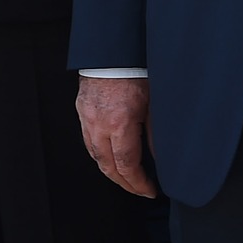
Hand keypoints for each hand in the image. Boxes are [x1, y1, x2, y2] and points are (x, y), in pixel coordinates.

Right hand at [76, 75, 158, 197]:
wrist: (113, 51)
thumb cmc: (137, 71)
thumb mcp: (155, 104)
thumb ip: (155, 133)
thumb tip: (160, 157)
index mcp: (120, 123)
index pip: (128, 165)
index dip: (139, 183)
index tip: (150, 191)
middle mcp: (99, 125)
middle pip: (108, 167)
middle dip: (125, 183)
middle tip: (140, 190)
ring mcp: (87, 119)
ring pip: (95, 156)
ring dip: (111, 170)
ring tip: (128, 177)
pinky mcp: (82, 111)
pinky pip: (89, 141)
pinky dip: (101, 154)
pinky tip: (112, 156)